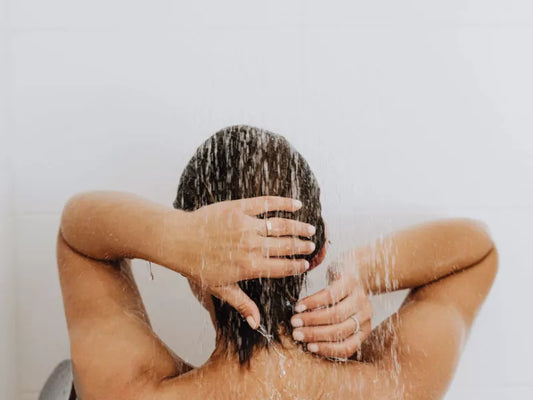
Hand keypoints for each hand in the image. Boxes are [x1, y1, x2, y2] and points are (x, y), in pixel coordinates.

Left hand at [163, 196, 316, 328]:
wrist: (178, 240)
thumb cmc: (197, 266)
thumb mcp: (220, 289)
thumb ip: (242, 304)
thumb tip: (256, 322)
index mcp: (249, 267)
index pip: (282, 267)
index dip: (297, 266)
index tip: (306, 264)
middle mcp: (251, 246)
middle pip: (285, 246)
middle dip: (302, 247)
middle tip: (312, 246)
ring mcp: (246, 225)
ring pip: (281, 225)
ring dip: (298, 228)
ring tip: (310, 229)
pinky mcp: (239, 208)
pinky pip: (266, 203)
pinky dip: (284, 202)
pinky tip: (297, 204)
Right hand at [290, 257, 372, 358]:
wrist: (356, 267)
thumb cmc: (344, 297)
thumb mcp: (343, 316)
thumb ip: (330, 329)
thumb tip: (305, 342)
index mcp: (363, 328)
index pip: (347, 346)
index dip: (327, 349)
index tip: (308, 348)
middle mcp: (365, 315)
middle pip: (339, 331)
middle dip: (314, 334)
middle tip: (296, 333)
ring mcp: (359, 297)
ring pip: (334, 315)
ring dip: (311, 319)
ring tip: (295, 320)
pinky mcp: (349, 281)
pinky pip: (329, 296)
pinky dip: (311, 302)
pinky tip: (300, 305)